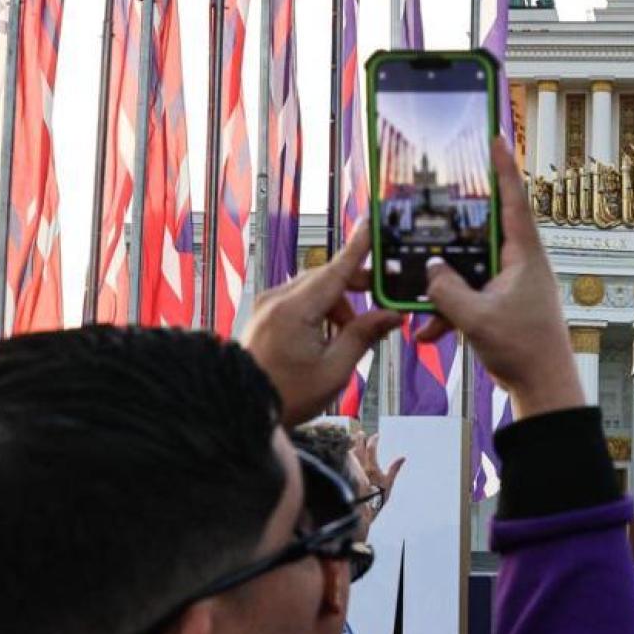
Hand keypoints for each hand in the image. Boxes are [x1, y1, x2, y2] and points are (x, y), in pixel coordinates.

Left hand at [241, 223, 402, 425]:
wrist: (242, 408)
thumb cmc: (287, 395)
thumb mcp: (335, 370)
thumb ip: (364, 336)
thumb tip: (391, 315)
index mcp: (295, 311)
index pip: (335, 271)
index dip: (357, 248)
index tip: (370, 225)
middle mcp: (277, 300)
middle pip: (327, 278)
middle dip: (356, 289)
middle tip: (382, 304)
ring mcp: (267, 305)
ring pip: (315, 289)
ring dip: (338, 306)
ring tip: (346, 340)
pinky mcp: (264, 314)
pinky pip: (300, 300)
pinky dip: (320, 311)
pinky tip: (326, 339)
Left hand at [353, 430, 403, 523]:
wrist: (363, 512)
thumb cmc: (378, 499)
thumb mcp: (389, 484)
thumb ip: (394, 469)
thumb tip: (402, 457)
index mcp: (372, 468)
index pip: (372, 449)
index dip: (374, 440)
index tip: (377, 435)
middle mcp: (361, 469)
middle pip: (358, 449)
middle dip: (359, 440)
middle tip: (360, 433)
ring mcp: (353, 473)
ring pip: (350, 456)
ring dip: (352, 447)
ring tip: (352, 442)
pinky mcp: (348, 478)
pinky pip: (345, 464)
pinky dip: (346, 458)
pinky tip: (345, 455)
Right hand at [417, 139, 582, 419]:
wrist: (542, 387)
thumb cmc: (524, 350)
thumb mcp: (475, 317)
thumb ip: (446, 290)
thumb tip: (430, 269)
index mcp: (524, 256)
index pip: (513, 200)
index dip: (503, 167)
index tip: (496, 136)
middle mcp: (520, 264)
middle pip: (483, 231)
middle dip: (455, 225)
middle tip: (435, 201)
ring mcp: (511, 284)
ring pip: (469, 269)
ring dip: (443, 286)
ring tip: (417, 300)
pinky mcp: (502, 304)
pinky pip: (468, 296)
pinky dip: (448, 312)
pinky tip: (427, 332)